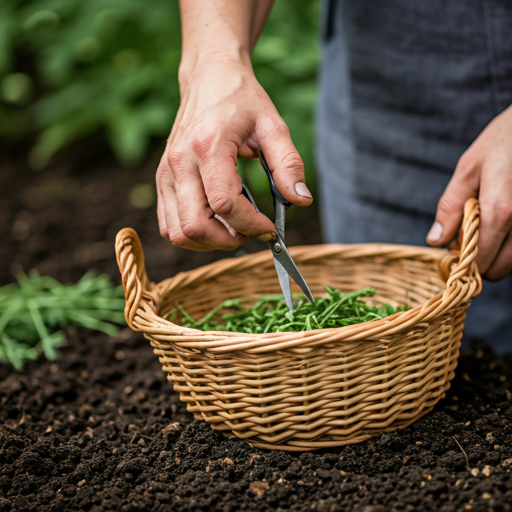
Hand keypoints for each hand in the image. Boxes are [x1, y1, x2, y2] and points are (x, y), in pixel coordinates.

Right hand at [156, 56, 312, 251]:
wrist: (208, 77)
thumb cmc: (242, 100)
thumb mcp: (272, 125)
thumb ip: (289, 163)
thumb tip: (302, 200)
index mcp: (208, 147)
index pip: (225, 204)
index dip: (252, 225)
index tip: (271, 229)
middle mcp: (179, 163)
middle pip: (195, 226)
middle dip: (228, 240)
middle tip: (251, 230)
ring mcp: (165, 173)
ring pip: (177, 232)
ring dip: (208, 241)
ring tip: (233, 226)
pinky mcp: (162, 180)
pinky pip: (168, 224)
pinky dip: (193, 233)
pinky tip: (216, 220)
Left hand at [427, 105, 511, 280]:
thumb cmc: (503, 141)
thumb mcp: (468, 169)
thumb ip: (451, 207)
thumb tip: (435, 241)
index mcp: (501, 211)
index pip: (482, 261)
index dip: (464, 262)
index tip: (454, 251)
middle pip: (501, 269)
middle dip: (482, 263)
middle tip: (469, 240)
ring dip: (499, 255)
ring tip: (486, 229)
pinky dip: (511, 245)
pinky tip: (502, 224)